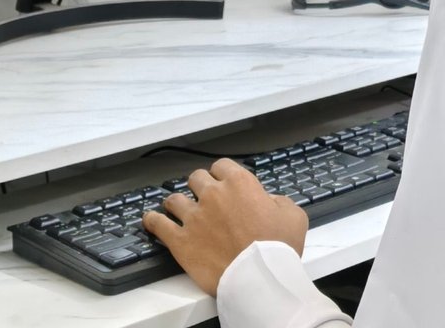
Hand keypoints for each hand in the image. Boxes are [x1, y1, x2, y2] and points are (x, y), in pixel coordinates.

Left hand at [142, 159, 309, 294]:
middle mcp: (213, 194)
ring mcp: (194, 217)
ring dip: (177, 203)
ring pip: (175, 199)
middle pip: (196, 179)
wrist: (258, 277)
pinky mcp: (180, 240)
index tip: (224, 182)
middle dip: (200, 186)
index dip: (222, 174)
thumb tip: (270, 201)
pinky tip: (151, 220)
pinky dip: (152, 221)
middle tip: (205, 198)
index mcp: (240, 183)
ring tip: (179, 209)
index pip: (221, 166)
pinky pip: (158, 224)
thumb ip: (279, 201)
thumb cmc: (278, 247)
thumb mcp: (294, 214)